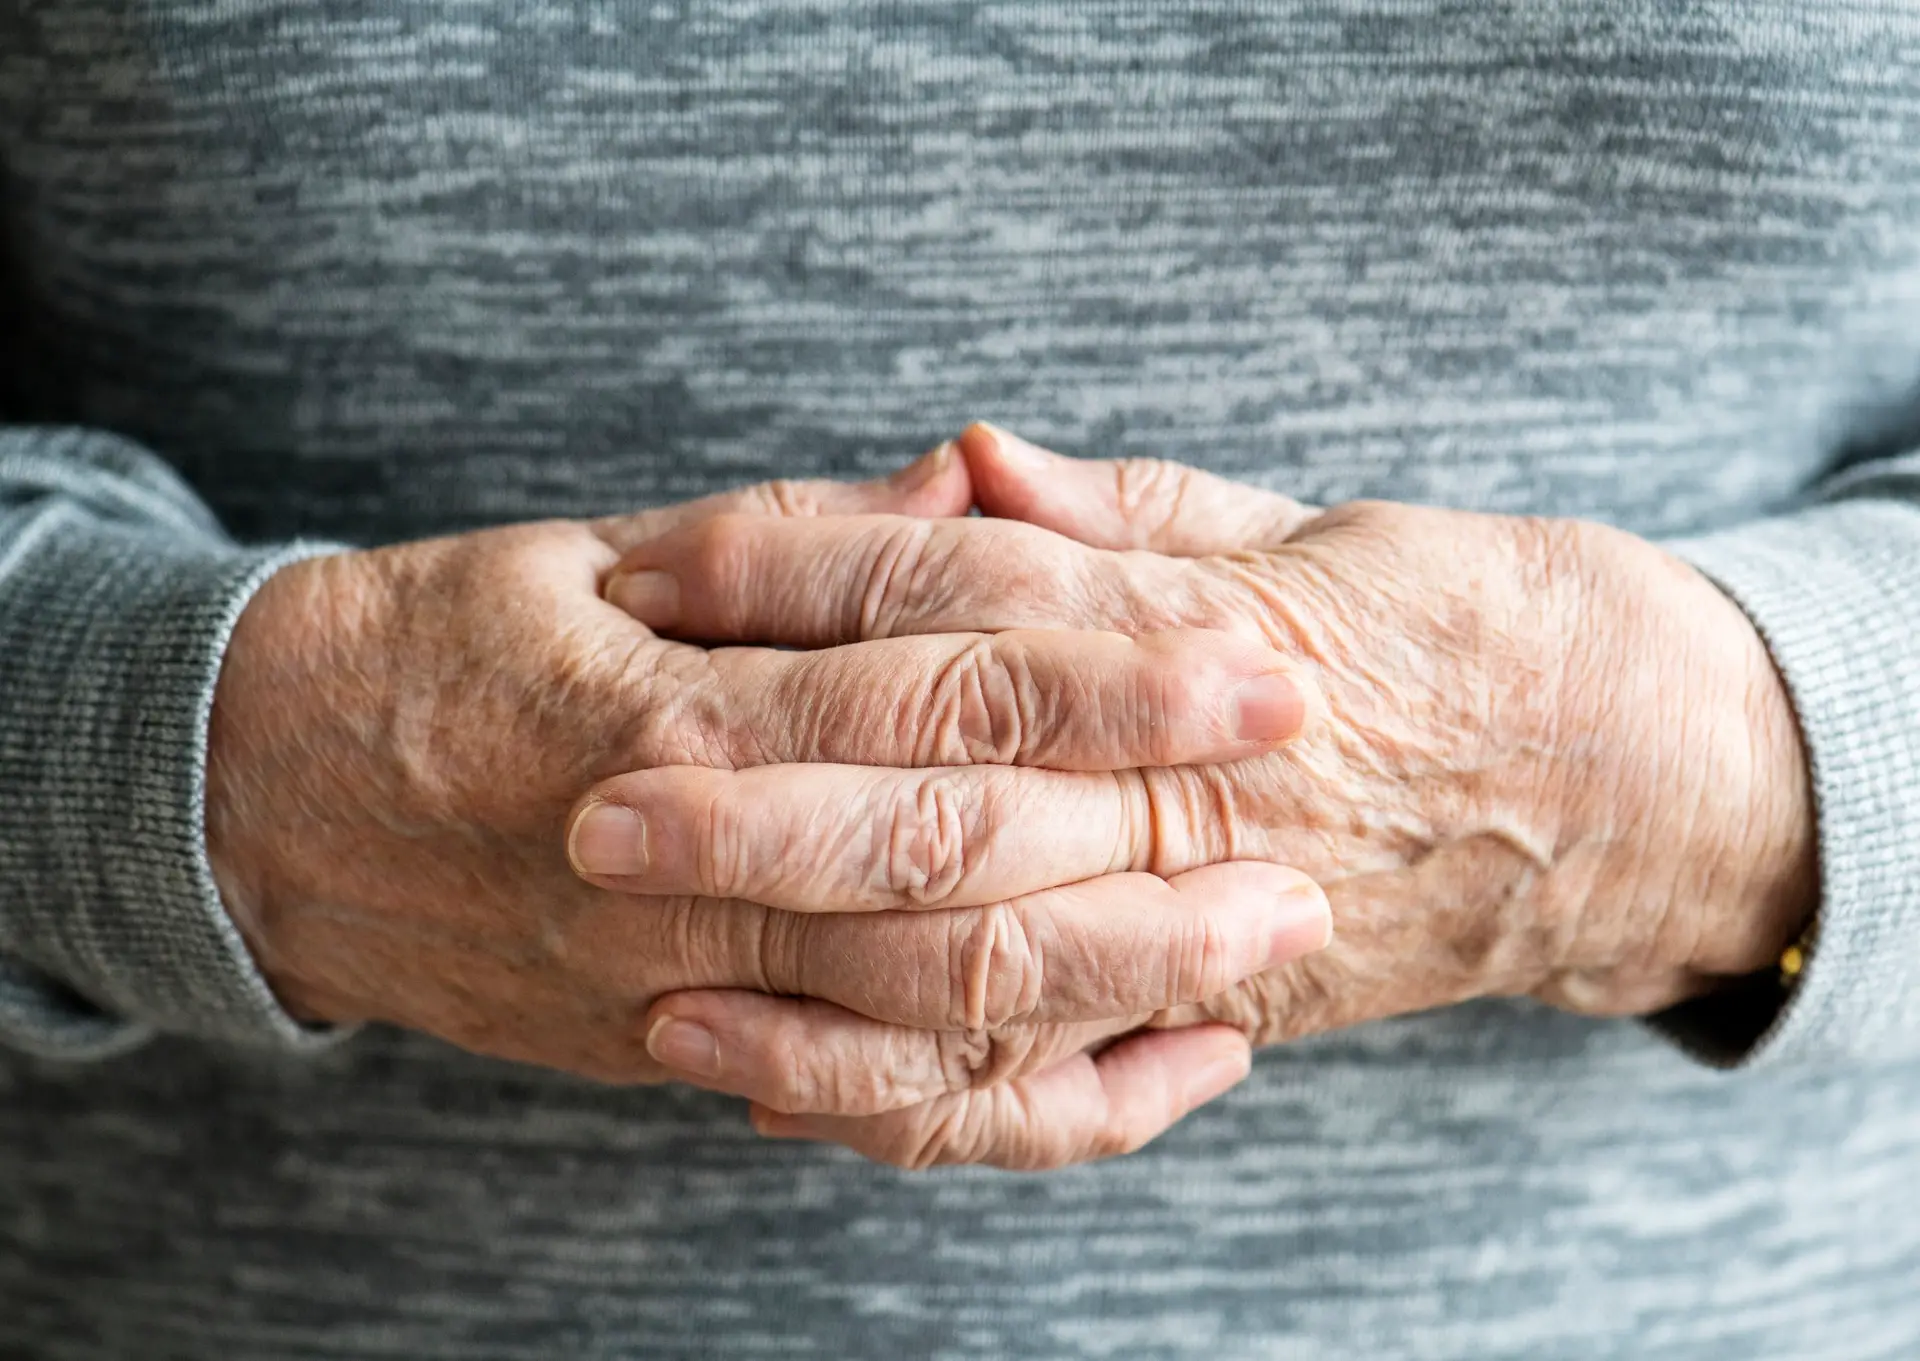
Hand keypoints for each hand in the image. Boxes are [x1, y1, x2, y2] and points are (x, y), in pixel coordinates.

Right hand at [208, 446, 1331, 1161]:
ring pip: (937, 1004)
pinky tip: (1162, 1071)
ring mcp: (686, 982)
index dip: (1108, 670)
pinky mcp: (690, 1054)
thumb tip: (979, 485)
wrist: (273, 812)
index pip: (935, 687)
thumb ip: (800, 539)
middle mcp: (687, 864)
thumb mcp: (601, 555)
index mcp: (673, 709)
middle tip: (1308, 805)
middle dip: (1151, 833)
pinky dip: (1034, 1106)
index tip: (1254, 653)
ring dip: (1120, 977)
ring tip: (1268, 945)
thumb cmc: (451, 651)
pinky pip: (887, 1106)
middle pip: (959, 859)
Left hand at [609, 424, 1817, 1167]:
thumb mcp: (1280, 528)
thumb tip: (964, 453)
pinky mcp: (1199, 1020)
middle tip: (592, 801)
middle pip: (940, 801)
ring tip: (643, 972)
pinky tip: (758, 1083)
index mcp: (1198, 634)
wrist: (1596, 777)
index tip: (647, 572)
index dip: (790, 577)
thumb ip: (1111, 510)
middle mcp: (1190, 790)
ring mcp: (1197, 925)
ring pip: (974, 971)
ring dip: (799, 979)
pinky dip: (896, 1103)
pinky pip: (1034, 1094)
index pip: (957, 595)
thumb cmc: (1426, 626)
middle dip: (758, 805)